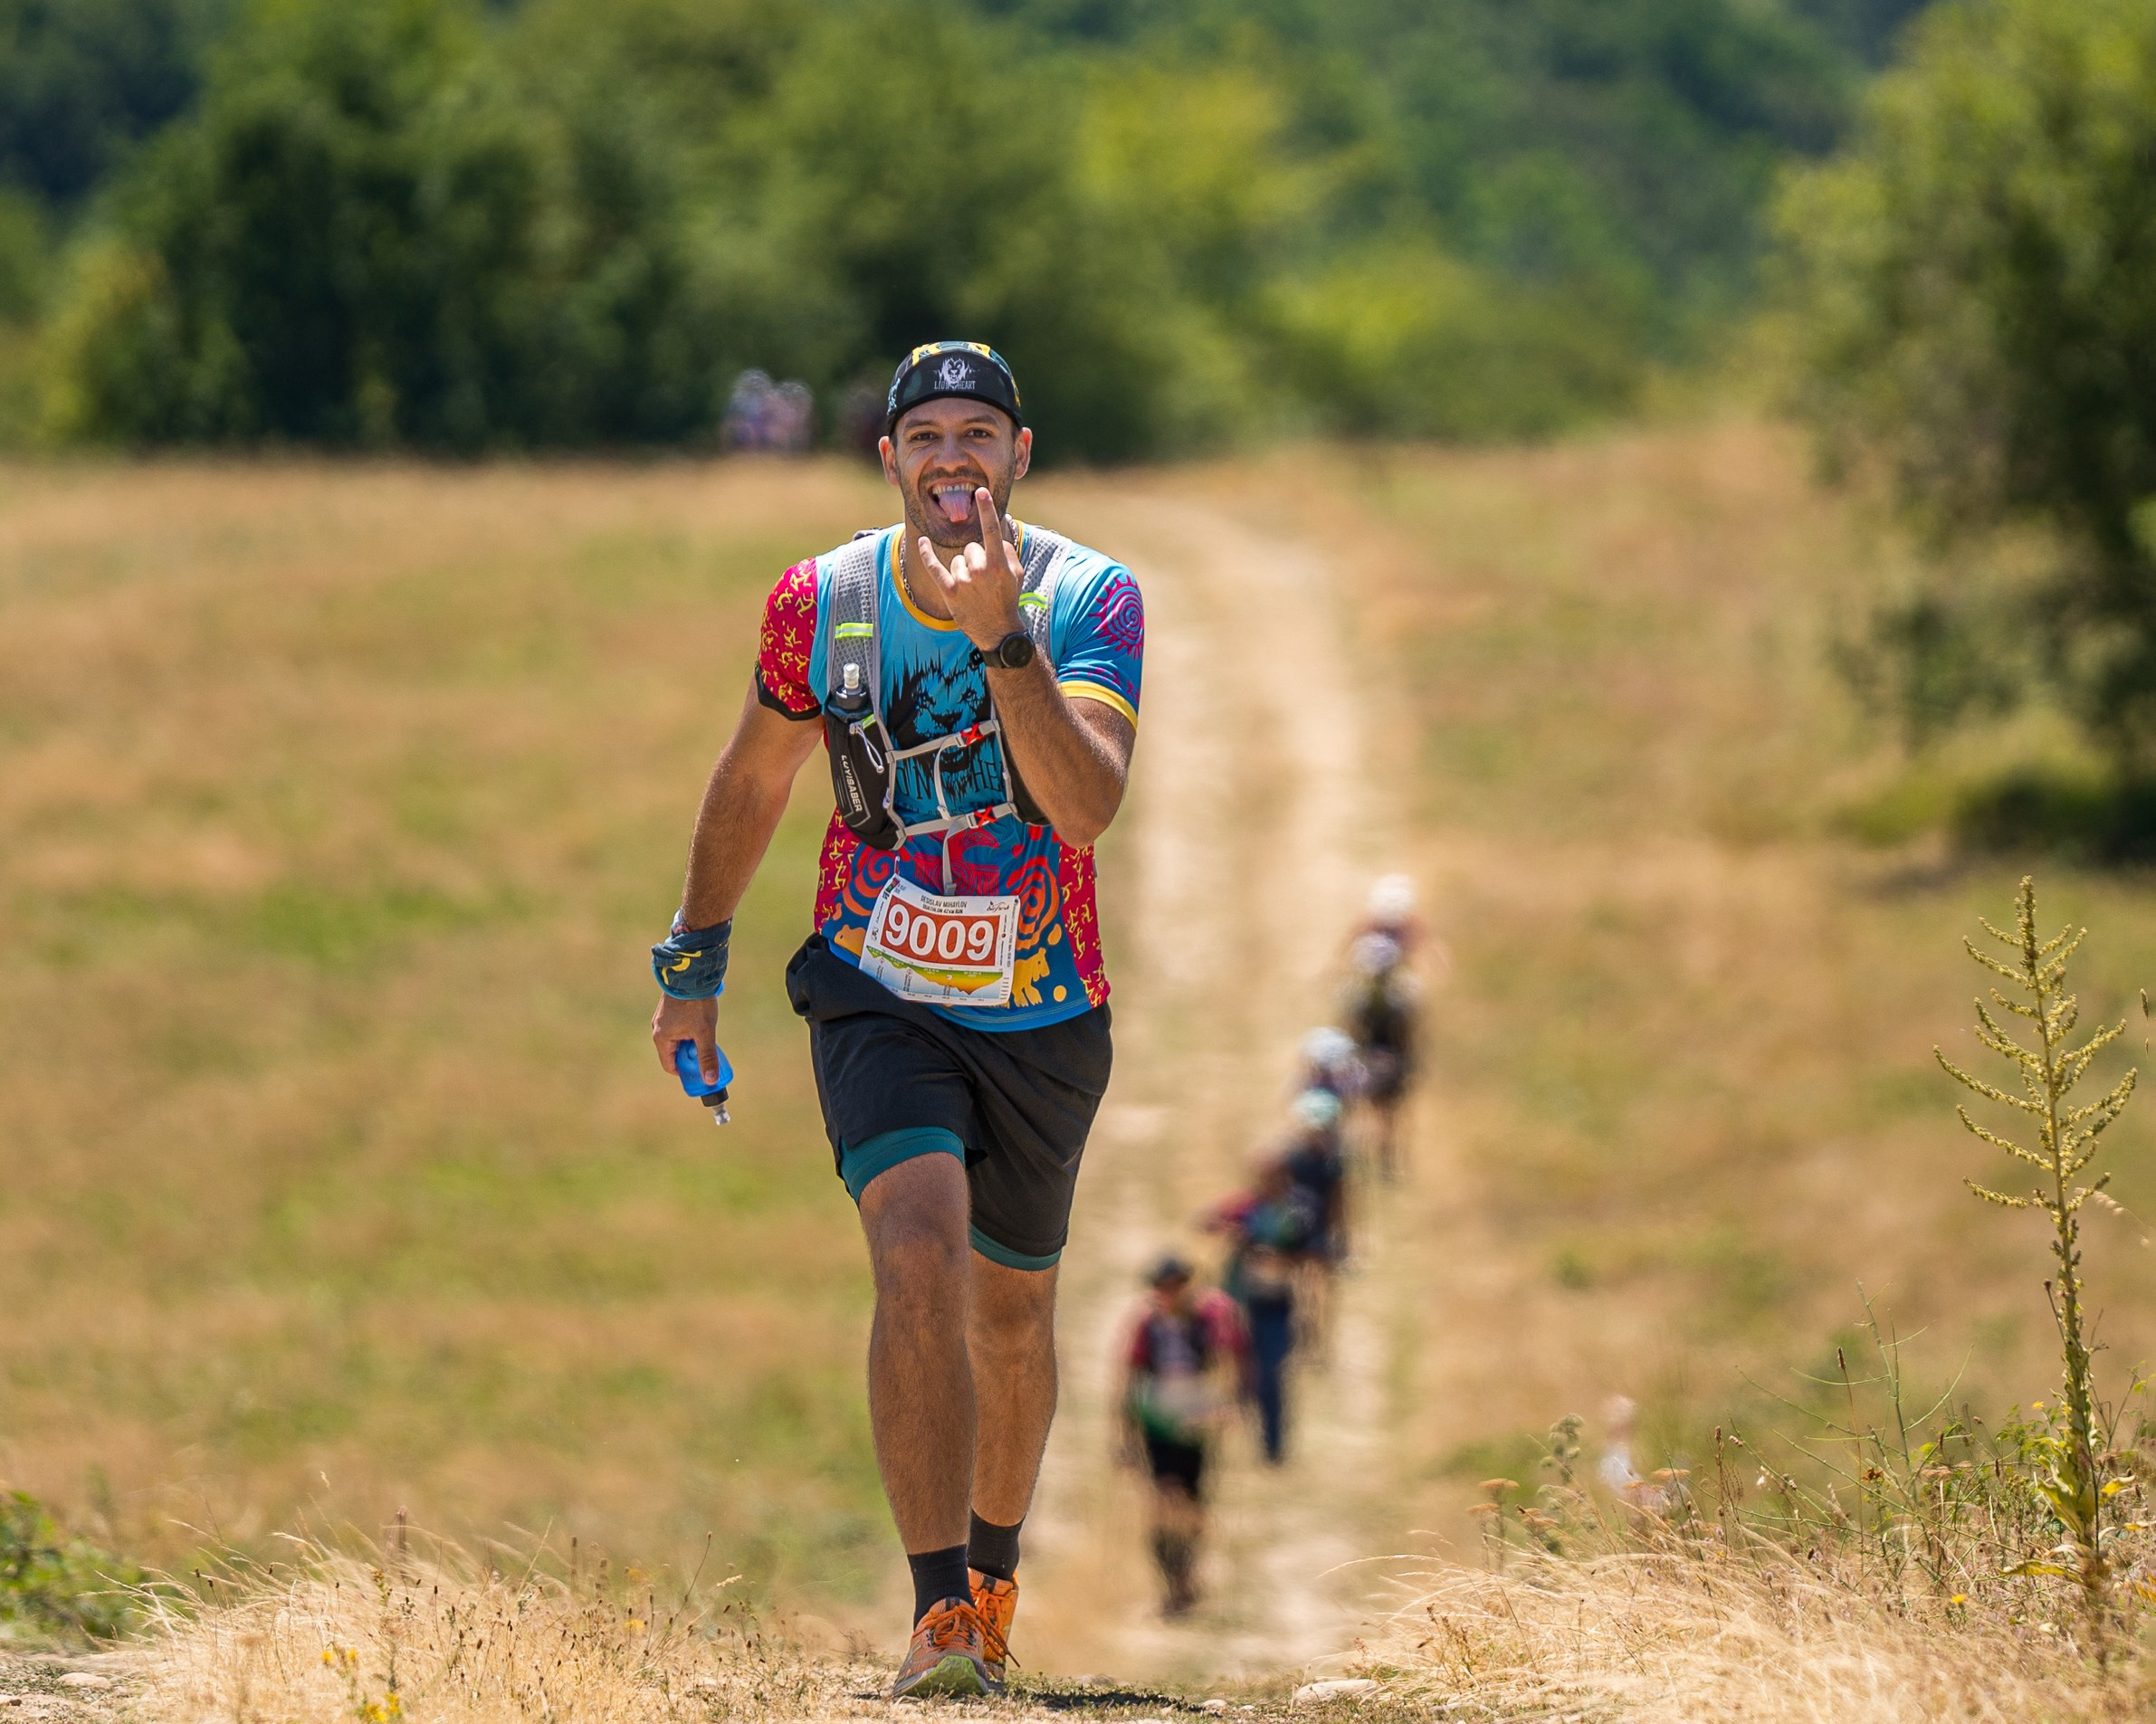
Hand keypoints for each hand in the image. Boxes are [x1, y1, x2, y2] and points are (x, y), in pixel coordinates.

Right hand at [652, 993, 719, 1083]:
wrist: (691, 973)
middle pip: (674, 1052)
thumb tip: (710, 1080)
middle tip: (707, 1051)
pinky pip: (677, 1027)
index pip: (670, 1065)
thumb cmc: (696, 1003)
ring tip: (706, 1034)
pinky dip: (688, 1030)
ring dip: (690, 1041)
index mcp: (661, 1037)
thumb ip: (707, 1057)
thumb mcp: (705, 1033)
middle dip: (690, 1055)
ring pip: (677, 1038)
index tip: (700, 1071)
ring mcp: (662, 1018)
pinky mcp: (669, 1009)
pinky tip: (701, 1022)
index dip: (685, 1071)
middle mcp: (657, 1028)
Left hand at [916, 488, 1023, 649]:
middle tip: (984, 578)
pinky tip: (923, 542)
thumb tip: (998, 530)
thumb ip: (1008, 549)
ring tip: (973, 587)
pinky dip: (926, 555)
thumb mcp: (1017, 574)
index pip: (991, 530)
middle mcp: (980, 570)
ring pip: (957, 559)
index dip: (986, 509)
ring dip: (963, 568)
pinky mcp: (949, 592)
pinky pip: (934, 568)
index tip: (981, 491)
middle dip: (976, 557)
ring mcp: (963, 581)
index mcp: (999, 564)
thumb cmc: (1008, 599)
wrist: (998, 631)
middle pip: (971, 547)